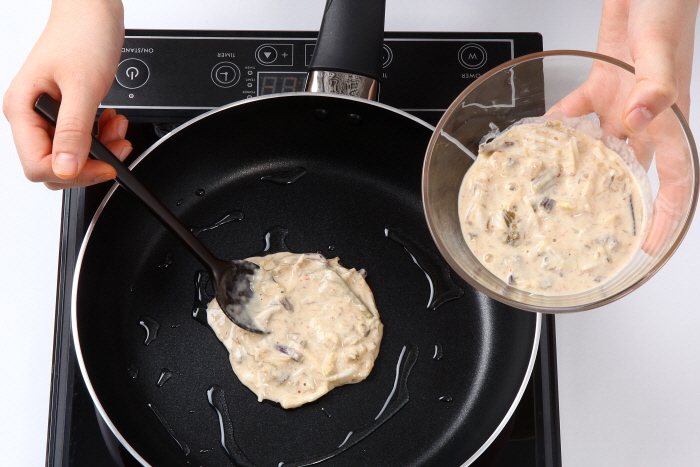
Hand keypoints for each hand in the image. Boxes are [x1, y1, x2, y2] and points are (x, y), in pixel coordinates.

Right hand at [3, 0, 129, 189]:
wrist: (92, 11)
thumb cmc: (83, 35)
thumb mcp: (83, 86)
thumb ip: (73, 131)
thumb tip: (66, 169)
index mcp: (22, 110)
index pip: (38, 166)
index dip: (74, 173)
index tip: (105, 167)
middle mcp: (30, 115)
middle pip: (55, 167)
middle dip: (90, 163)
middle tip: (117, 146)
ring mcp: (47, 115)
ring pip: (71, 156)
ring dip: (100, 150)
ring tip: (117, 129)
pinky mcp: (65, 112)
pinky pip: (81, 141)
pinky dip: (102, 137)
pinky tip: (112, 122)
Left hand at [550, 0, 698, 253]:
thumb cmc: (666, 6)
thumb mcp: (660, 48)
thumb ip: (654, 86)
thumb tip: (640, 120)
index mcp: (669, 119)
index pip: (676, 181)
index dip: (666, 216)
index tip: (648, 245)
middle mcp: (645, 118)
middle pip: (632, 173)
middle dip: (616, 203)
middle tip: (591, 228)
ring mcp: (622, 102)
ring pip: (601, 148)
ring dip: (581, 168)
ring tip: (556, 192)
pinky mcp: (602, 84)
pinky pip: (577, 113)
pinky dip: (560, 126)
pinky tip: (542, 137)